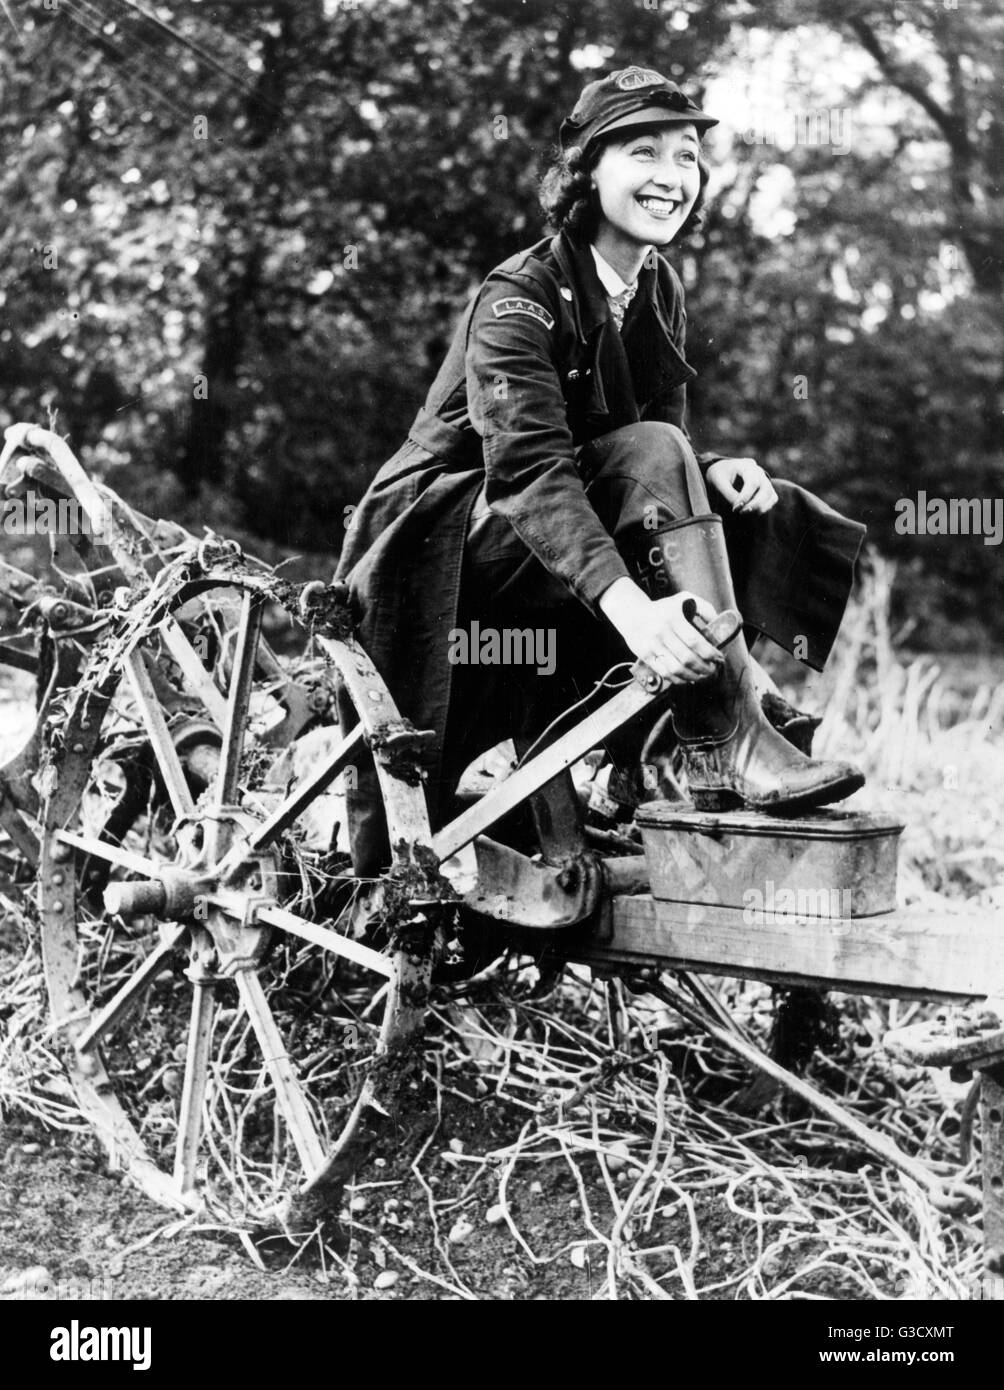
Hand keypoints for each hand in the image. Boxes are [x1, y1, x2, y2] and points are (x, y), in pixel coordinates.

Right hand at [599, 579, 722, 685]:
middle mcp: (662, 633)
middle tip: (713, 669)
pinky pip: (665, 673)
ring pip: (676, 669)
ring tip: (702, 676)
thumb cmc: (663, 608)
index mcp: (673, 619)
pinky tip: (687, 678)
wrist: (632, 613)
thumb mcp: (683, 598)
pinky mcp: (645, 656)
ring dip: (693, 676)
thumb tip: (718, 624)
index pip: (694, 641)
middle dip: (704, 667)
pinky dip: (679, 679)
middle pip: (687, 658)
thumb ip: (704, 608)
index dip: (709, 653)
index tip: (718, 658)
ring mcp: (652, 646)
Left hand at [706, 457, 777, 514]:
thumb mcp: (719, 481)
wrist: (724, 470)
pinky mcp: (767, 489)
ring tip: (746, 514)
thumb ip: (728, 493)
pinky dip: (765, 508)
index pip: (752, 482)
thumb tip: (739, 508)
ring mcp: (764, 480)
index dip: (745, 497)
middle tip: (742, 513)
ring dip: (761, 507)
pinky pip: (772, 499)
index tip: (735, 508)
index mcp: (746, 466)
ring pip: (771, 495)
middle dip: (755, 504)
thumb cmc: (720, 475)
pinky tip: (753, 513)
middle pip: (766, 489)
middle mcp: (759, 472)